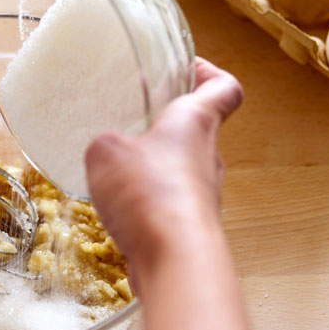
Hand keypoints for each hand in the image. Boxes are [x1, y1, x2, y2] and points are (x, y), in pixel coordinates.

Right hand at [84, 58, 241, 265]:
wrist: (174, 259)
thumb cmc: (147, 191)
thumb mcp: (105, 151)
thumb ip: (105, 144)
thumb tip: (109, 154)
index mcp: (196, 122)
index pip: (224, 88)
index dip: (208, 73)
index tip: (185, 70)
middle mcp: (209, 156)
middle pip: (198, 131)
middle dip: (166, 126)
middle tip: (132, 124)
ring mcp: (204, 195)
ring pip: (182, 171)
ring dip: (155, 169)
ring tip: (118, 174)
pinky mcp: (192, 227)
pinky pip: (170, 206)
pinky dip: (149, 205)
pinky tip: (121, 212)